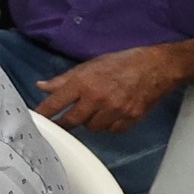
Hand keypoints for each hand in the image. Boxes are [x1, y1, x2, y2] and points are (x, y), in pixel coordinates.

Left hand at [35, 46, 181, 133]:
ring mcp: (115, 111)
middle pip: (72, 121)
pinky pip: (111, 130)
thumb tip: (42, 86)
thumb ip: (65, 79)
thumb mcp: (90, 65)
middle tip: (62, 122)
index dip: (44, 113)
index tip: (35, 120)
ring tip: (97, 109)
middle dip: (65, 123)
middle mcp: (98, 98)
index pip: (57, 102)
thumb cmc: (122, 63)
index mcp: (85, 82)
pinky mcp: (129, 120)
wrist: (157, 67)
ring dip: (90, 122)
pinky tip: (113, 113)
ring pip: (92, 128)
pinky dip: (109, 125)